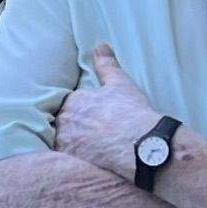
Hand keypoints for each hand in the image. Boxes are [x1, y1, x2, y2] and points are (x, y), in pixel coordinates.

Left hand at [54, 46, 163, 177]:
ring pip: (64, 142)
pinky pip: (66, 161)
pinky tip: (89, 162)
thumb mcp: (119, 83)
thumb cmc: (132, 112)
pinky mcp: (71, 162)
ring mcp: (65, 142)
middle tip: (95, 136)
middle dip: (75, 129)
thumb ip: (106, 64)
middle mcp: (64, 120)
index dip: (82, 113)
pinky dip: (76, 160)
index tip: (95, 120)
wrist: (142, 145)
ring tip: (93, 150)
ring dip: (74, 145)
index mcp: (73, 100)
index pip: (69, 106)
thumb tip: (100, 45)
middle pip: (64, 124)